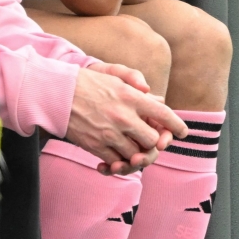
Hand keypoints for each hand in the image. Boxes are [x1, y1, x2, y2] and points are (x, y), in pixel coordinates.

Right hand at [67, 65, 187, 174]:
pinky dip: (119, 164)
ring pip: (136, 155)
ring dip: (138, 156)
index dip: (176, 125)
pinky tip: (116, 161)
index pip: (163, 114)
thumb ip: (135, 81)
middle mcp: (123, 116)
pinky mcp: (96, 146)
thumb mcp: (112, 74)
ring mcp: (110, 133)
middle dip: (155, 143)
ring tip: (135, 153)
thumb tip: (153, 96)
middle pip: (152, 140)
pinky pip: (116, 163)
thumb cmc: (85, 82)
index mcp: (130, 97)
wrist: (56, 94)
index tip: (182, 132)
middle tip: (152, 143)